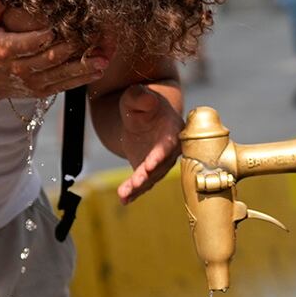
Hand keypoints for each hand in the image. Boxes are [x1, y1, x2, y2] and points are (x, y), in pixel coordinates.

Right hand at [0, 0, 109, 103]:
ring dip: (85, 65)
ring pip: (63, 73)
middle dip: (75, 46)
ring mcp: (33, 82)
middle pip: (52, 57)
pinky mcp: (43, 91)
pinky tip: (99, 69)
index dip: (48, 36)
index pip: (30, 43)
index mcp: (5, 50)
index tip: (65, 25)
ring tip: (105, 56)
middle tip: (96, 35)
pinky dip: (84, 78)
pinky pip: (66, 85)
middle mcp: (20, 68)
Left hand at [113, 82, 183, 203]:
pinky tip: (123, 199)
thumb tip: (144, 97)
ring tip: (124, 194)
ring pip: (151, 177)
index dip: (160, 155)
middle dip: (148, 175)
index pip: (167, 145)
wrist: (144, 115)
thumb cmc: (142, 104)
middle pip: (160, 165)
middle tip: (137, 182)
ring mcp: (160, 162)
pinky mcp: (148, 170)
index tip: (151, 164)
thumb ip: (140, 97)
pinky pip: (142, 183)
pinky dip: (133, 191)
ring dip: (139, 187)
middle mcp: (170, 150)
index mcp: (172, 130)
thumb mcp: (137, 97)